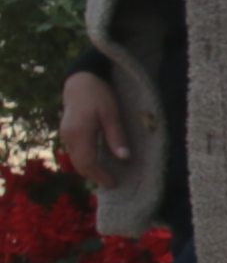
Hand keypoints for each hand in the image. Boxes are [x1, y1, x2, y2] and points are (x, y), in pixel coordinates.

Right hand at [54, 71, 124, 189]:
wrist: (80, 80)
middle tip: (111, 182)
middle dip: (94, 176)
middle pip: (79, 165)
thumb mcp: (112, 114)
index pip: (87, 163)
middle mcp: (69, 137)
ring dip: (89, 169)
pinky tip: (98, 162)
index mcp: (79, 134)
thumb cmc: (98, 94)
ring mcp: (65, 135)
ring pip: (76, 160)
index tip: (114, 183)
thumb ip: (116, 136)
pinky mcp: (67, 132)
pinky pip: (75, 152)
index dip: (100, 175)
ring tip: (106, 175)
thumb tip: (124, 157)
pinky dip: (86, 160)